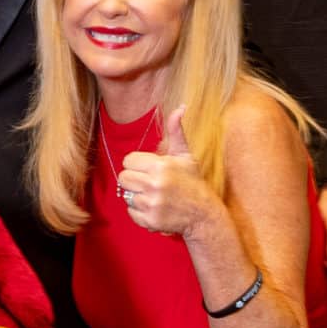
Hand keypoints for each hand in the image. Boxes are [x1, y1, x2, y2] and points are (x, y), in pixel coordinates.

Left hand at [117, 107, 214, 235]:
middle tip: (149, 183)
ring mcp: (152, 204)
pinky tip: (155, 208)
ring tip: (154, 196)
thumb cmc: (193, 182)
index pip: (128, 161)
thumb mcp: (185, 155)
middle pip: (123, 178)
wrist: (203, 214)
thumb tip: (180, 107)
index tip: (149, 169)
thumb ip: (176, 131)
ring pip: (127, 196)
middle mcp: (154, 184)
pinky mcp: (150, 220)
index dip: (137, 165)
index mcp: (160, 165)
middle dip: (134, 180)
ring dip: (137, 196)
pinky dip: (140, 212)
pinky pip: (131, 213)